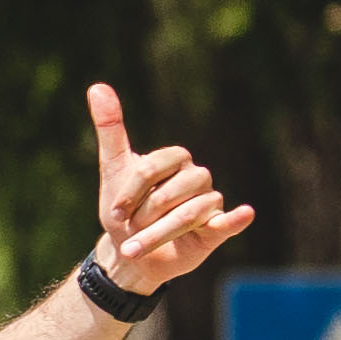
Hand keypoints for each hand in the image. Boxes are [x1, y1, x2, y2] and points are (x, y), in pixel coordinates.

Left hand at [86, 82, 253, 295]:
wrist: (131, 254)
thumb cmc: (125, 210)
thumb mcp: (113, 168)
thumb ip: (110, 129)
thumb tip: (96, 85)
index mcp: (175, 158)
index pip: (153, 168)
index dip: (131, 192)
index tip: (114, 212)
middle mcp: (197, 176)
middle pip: (171, 192)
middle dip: (144, 215)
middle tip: (129, 230)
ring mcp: (209, 202)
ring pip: (190, 213)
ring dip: (158, 233)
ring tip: (134, 249)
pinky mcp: (217, 228)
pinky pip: (229, 221)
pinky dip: (236, 218)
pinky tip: (243, 214)